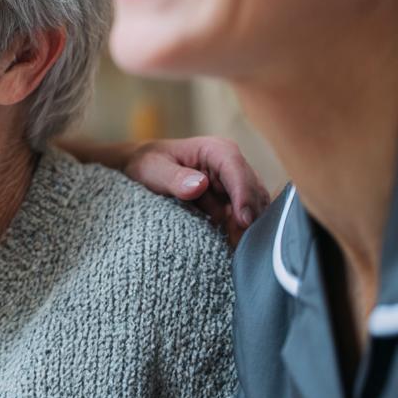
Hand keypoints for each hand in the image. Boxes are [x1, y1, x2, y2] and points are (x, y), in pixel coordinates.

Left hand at [123, 136, 270, 245]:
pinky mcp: (231, 201)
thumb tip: (199, 185)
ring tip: (236, 248)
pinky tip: (231, 245)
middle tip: (240, 243)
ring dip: (247, 227)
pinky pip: (243, 218)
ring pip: (254, 207)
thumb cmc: (147, 164)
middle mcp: (231, 165)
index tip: (243, 221)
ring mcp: (234, 184)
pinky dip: (240, 232)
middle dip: (250, 217)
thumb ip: (174, 178)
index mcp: (216, 150)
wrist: (143, 170)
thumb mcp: (153, 169)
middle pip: (253, 192)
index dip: (244, 196)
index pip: (237, 171)